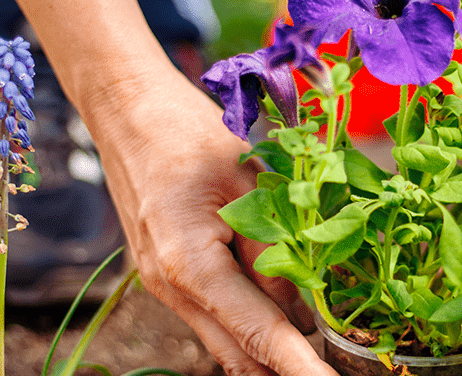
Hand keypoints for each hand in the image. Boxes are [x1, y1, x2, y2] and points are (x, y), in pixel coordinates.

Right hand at [0, 0, 334, 375]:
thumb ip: (278, 247)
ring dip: (269, 344)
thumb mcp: (249, 180)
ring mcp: (164, 287)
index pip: (258, 334)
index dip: (298, 366)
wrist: (127, 112)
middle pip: (239, 354)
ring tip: (318, 339)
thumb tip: (309, 305)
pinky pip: (215, 315)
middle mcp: (171, 289)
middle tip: (334, 368)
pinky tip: (281, 306)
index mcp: (191, 265)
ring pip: (226, 340)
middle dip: (286, 365)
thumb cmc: (187, 133)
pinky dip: (248, 320)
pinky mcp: (167, 278)